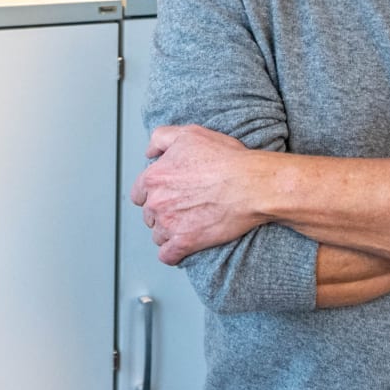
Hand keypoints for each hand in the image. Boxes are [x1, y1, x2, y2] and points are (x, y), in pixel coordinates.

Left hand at [130, 125, 267, 264]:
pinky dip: (173, 253)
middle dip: (162, 212)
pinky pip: (167, 255)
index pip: (138, 193)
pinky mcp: (184, 242)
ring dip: (168, 232)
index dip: (151, 194)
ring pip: (158, 235)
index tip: (165, 194)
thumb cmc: (225, 159)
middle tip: (182, 207)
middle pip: (149, 215)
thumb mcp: (190, 134)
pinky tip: (182, 247)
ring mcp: (169, 224)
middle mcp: (156, 202)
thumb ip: (161, 138)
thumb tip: (149, 152)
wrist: (250, 184)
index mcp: (154, 177)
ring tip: (187, 225)